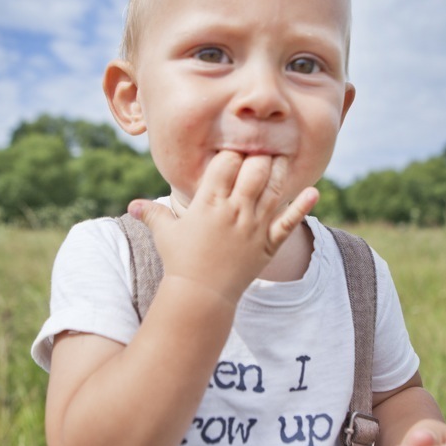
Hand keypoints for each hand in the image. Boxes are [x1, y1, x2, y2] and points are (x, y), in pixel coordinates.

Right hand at [128, 151, 318, 304]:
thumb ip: (152, 214)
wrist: (200, 296)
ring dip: (280, 171)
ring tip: (282, 158)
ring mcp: (254, 227)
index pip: (226, 163)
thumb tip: (131, 205)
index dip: (232, 152)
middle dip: (259, 156)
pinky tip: (314, 191)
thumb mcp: (165, 234)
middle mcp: (234, 210)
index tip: (234, 150)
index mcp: (209, 203)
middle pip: (254, 170)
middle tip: (261, 149)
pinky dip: (303, 206)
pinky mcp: (268, 244)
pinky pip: (290, 222)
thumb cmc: (180, 262)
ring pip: (274, 189)